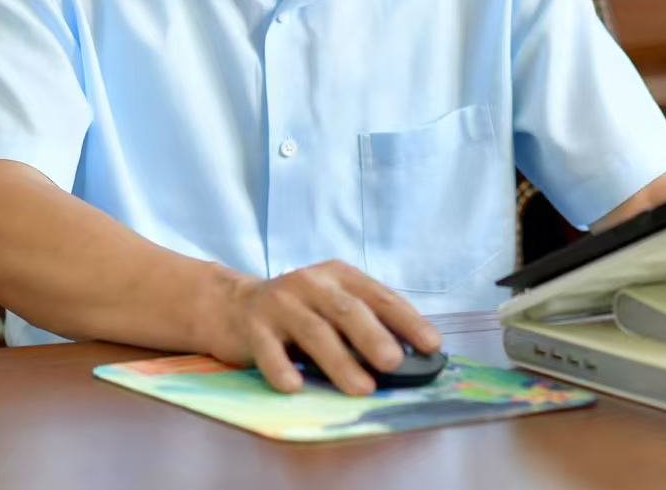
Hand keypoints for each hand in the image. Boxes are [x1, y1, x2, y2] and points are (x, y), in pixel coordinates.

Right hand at [206, 260, 441, 394]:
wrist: (233, 306)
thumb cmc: (298, 311)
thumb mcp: (332, 305)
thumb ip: (364, 323)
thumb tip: (410, 357)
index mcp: (339, 276)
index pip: (379, 296)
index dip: (407, 320)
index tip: (431, 344)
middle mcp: (311, 283)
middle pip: (347, 310)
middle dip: (374, 337)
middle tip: (395, 362)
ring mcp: (281, 303)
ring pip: (314, 331)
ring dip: (339, 362)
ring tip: (361, 388)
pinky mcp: (253, 327)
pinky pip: (269, 350)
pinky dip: (282, 369)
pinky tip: (295, 386)